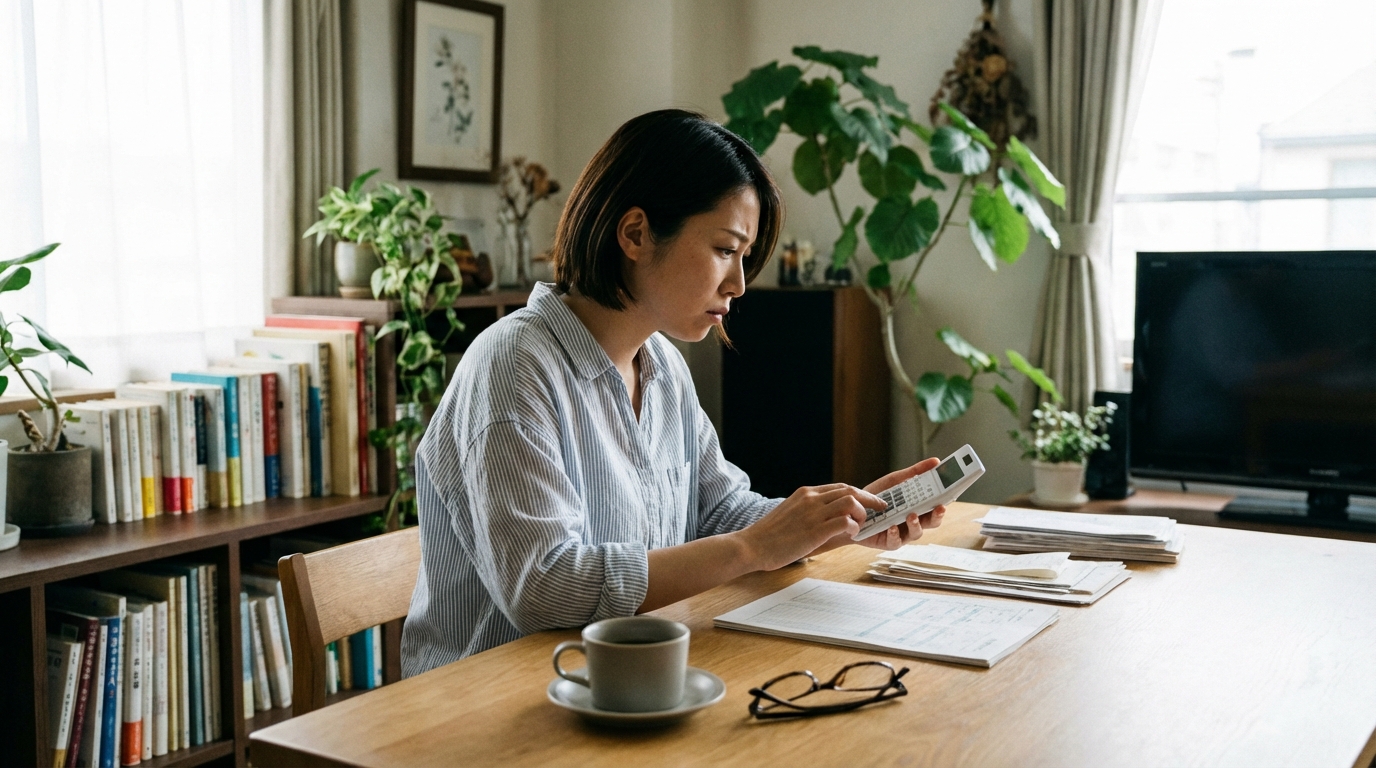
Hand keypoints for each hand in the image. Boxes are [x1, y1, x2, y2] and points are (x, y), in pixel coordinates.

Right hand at [736, 484, 885, 570]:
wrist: (752, 545)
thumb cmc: (769, 536)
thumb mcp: (789, 514)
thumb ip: (807, 511)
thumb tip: (824, 517)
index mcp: (805, 494)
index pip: (839, 487)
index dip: (858, 493)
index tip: (869, 501)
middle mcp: (811, 499)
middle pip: (849, 490)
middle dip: (869, 500)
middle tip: (880, 509)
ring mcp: (813, 514)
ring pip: (850, 502)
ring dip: (861, 514)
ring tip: (860, 526)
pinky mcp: (815, 531)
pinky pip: (845, 522)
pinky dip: (854, 528)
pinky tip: (851, 536)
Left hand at [812, 458, 947, 554]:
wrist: (853, 507)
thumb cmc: (877, 496)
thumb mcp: (896, 480)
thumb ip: (914, 472)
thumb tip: (935, 461)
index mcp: (918, 507)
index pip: (936, 505)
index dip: (946, 501)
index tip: (951, 494)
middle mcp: (913, 521)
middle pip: (932, 522)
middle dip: (937, 516)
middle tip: (939, 507)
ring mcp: (902, 533)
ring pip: (917, 533)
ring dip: (916, 524)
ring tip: (911, 515)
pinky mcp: (889, 542)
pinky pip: (896, 541)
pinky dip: (895, 535)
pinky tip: (892, 527)